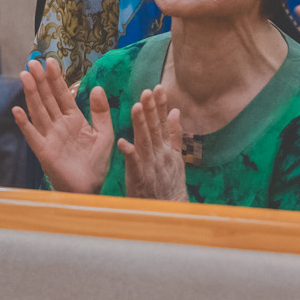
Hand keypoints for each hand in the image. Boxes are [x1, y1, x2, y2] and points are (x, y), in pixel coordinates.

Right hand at [10, 57, 114, 193]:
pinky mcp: (44, 152)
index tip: (51, 61)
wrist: (92, 189)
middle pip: (47, 99)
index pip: (62, 95)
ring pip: (38, 111)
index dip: (56, 79)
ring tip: (25, 76)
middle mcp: (59, 126)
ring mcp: (50, 137)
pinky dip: (24, 124)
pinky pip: (32, 136)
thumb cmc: (97, 164)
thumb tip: (97, 87)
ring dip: (31, 94)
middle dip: (40, 81)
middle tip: (33, 62)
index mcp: (73, 120)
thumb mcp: (105, 134)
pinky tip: (16, 111)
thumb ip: (101, 112)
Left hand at [119, 86, 189, 201]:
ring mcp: (151, 166)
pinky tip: (123, 143)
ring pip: (145, 141)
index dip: (161, 105)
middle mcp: (160, 155)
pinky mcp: (141, 179)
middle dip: (152, 109)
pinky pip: (134, 165)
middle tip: (148, 90)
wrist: (170, 212)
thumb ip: (175, 135)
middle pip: (155, 128)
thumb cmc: (171, 185)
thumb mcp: (176, 158)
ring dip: (141, 124)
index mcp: (168, 149)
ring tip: (136, 107)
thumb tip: (175, 112)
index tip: (158, 87)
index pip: (164, 123)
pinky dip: (130, 153)